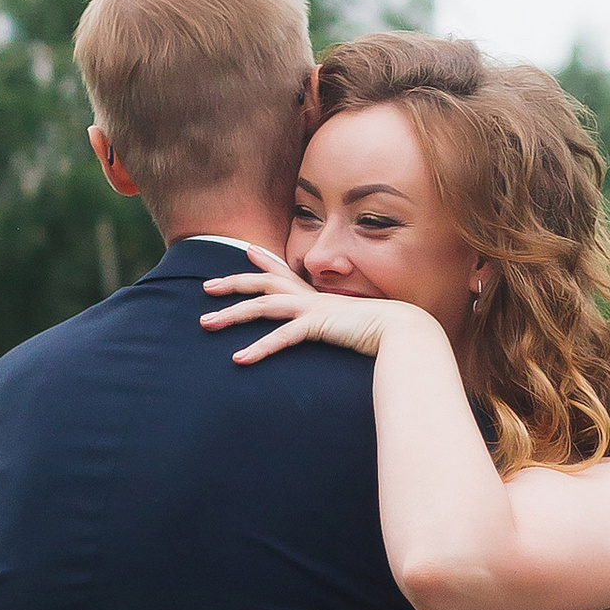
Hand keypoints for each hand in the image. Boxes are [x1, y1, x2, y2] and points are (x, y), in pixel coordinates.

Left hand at [201, 248, 401, 366]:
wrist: (403, 331)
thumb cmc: (379, 332)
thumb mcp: (351, 324)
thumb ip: (336, 322)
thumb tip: (336, 324)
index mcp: (317, 296)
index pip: (285, 272)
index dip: (264, 260)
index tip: (248, 250)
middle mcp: (310, 297)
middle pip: (263, 283)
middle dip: (232, 283)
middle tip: (206, 288)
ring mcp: (311, 308)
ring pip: (262, 306)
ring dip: (231, 314)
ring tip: (206, 323)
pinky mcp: (316, 324)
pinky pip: (281, 336)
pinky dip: (259, 347)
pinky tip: (239, 359)